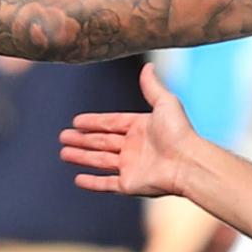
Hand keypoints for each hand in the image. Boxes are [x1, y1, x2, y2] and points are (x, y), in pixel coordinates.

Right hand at [58, 63, 205, 196]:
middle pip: (101, 142)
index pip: (111, 123)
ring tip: (64, 153)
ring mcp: (131, 167)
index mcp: (140, 128)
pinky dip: (92, 182)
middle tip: (63, 137)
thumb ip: (152, 86)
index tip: (76, 121)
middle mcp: (134, 147)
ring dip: (81, 157)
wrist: (188, 162)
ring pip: (99, 161)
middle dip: (82, 139)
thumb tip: (147, 66)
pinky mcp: (129, 184)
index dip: (93, 122)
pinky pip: (106, 183)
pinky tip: (78, 179)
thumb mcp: (165, 102)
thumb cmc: (179, 132)